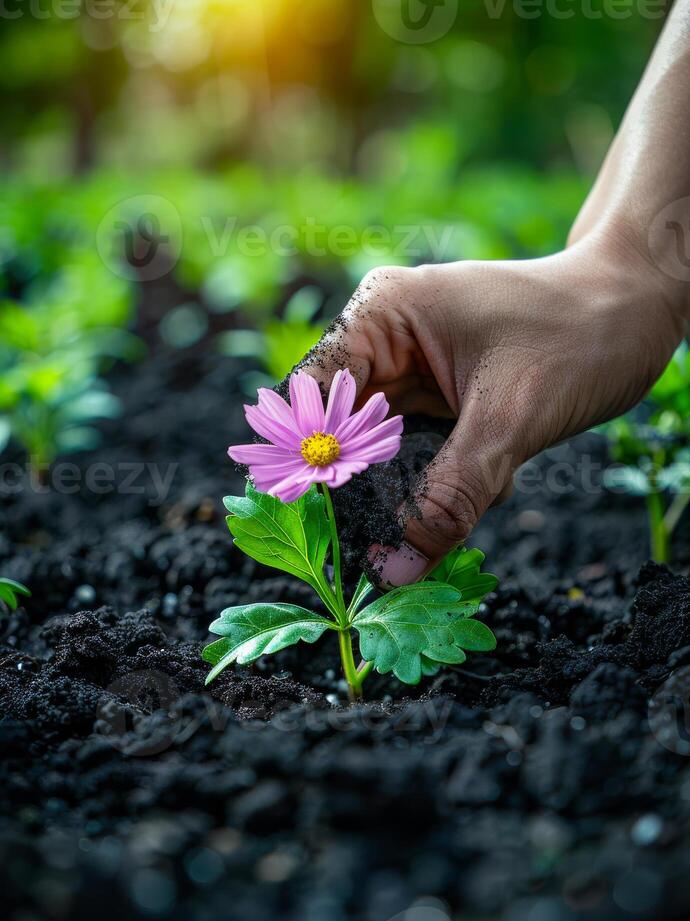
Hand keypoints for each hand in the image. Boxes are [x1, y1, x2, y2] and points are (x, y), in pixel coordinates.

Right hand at [303, 232, 684, 586]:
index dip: (309, 460)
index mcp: (382, 314)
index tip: (322, 522)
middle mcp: (385, 341)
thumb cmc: (579, 336)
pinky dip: (441, 484)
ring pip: (379, 452)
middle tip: (381, 545)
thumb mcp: (510, 421)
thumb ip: (449, 497)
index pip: (311, 395)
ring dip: (408, 490)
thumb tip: (396, 572)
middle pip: (340, 431)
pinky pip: (417, 457)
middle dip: (366, 486)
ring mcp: (412, 371)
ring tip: (447, 505)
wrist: (638, 313)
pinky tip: (479, 486)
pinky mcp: (438, 399)